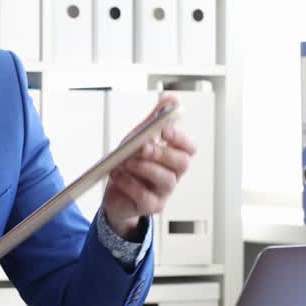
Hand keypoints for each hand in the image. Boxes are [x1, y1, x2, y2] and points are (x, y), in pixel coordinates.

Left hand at [102, 94, 195, 237]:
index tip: (165, 130)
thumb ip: (156, 119)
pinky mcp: (151, 206)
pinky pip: (146, 197)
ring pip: (166, 180)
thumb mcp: (141, 137)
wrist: (115, 193)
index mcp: (174, 156)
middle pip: (182, 163)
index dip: (180, 138)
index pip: (190, 147)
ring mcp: (164, 192)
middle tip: (143, 147)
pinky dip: (130, 184)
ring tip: (126, 162)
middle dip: (163, 153)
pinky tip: (118, 175)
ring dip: (144, 168)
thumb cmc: (131, 164)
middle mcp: (173, 174)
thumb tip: (172, 99)